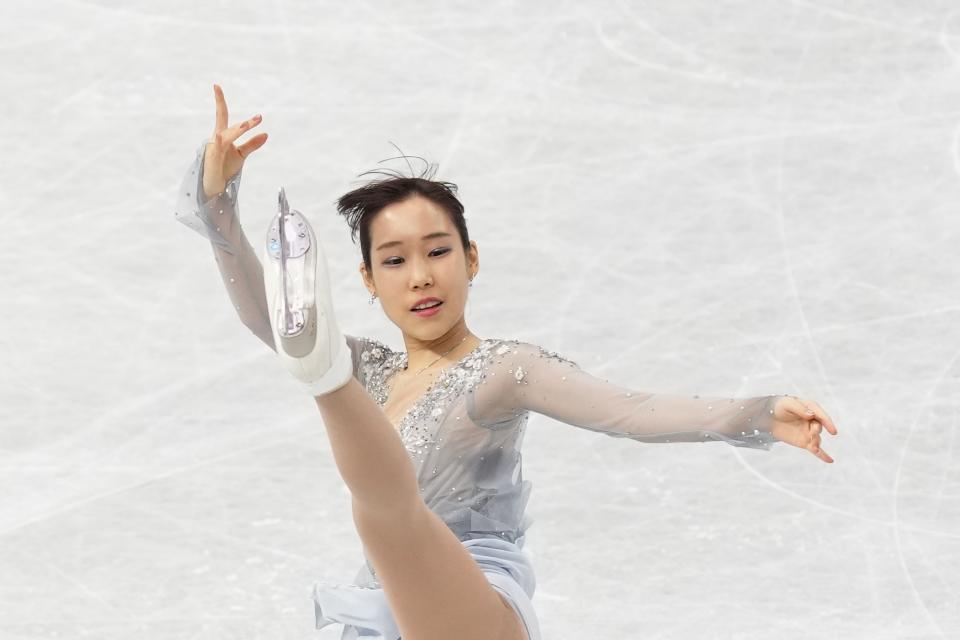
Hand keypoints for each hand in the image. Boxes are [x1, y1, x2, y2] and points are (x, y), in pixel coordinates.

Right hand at [202, 83, 267, 199]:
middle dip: (244, 123)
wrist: (215, 186)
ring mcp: (213, 149)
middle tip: (259, 118)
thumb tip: (266, 133)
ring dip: (238, 131)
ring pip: (226, 137)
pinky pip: (216, 151)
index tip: (216, 86)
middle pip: (230, 127)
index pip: (221, 114)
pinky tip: (220, 137)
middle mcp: (216, 139)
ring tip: (248, 125)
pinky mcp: (212, 160)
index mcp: (222, 135)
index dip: (219, 100)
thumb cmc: (225, 167)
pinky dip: (219, 144)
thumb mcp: (241, 154)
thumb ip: (252, 144)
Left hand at [769, 396, 838, 462]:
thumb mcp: (787, 403)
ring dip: (816, 442)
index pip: (822, 416)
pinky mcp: (804, 442)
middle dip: (817, 430)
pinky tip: (830, 461)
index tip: (833, 432)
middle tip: (812, 432)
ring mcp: (809, 432)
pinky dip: (823, 455)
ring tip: (813, 446)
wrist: (767, 416)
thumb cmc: (778, 406)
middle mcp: (813, 421)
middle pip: (819, 427)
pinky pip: (816, 450)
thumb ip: (800, 408)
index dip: (828, 423)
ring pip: (817, 439)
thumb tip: (811, 415)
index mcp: (811, 409)